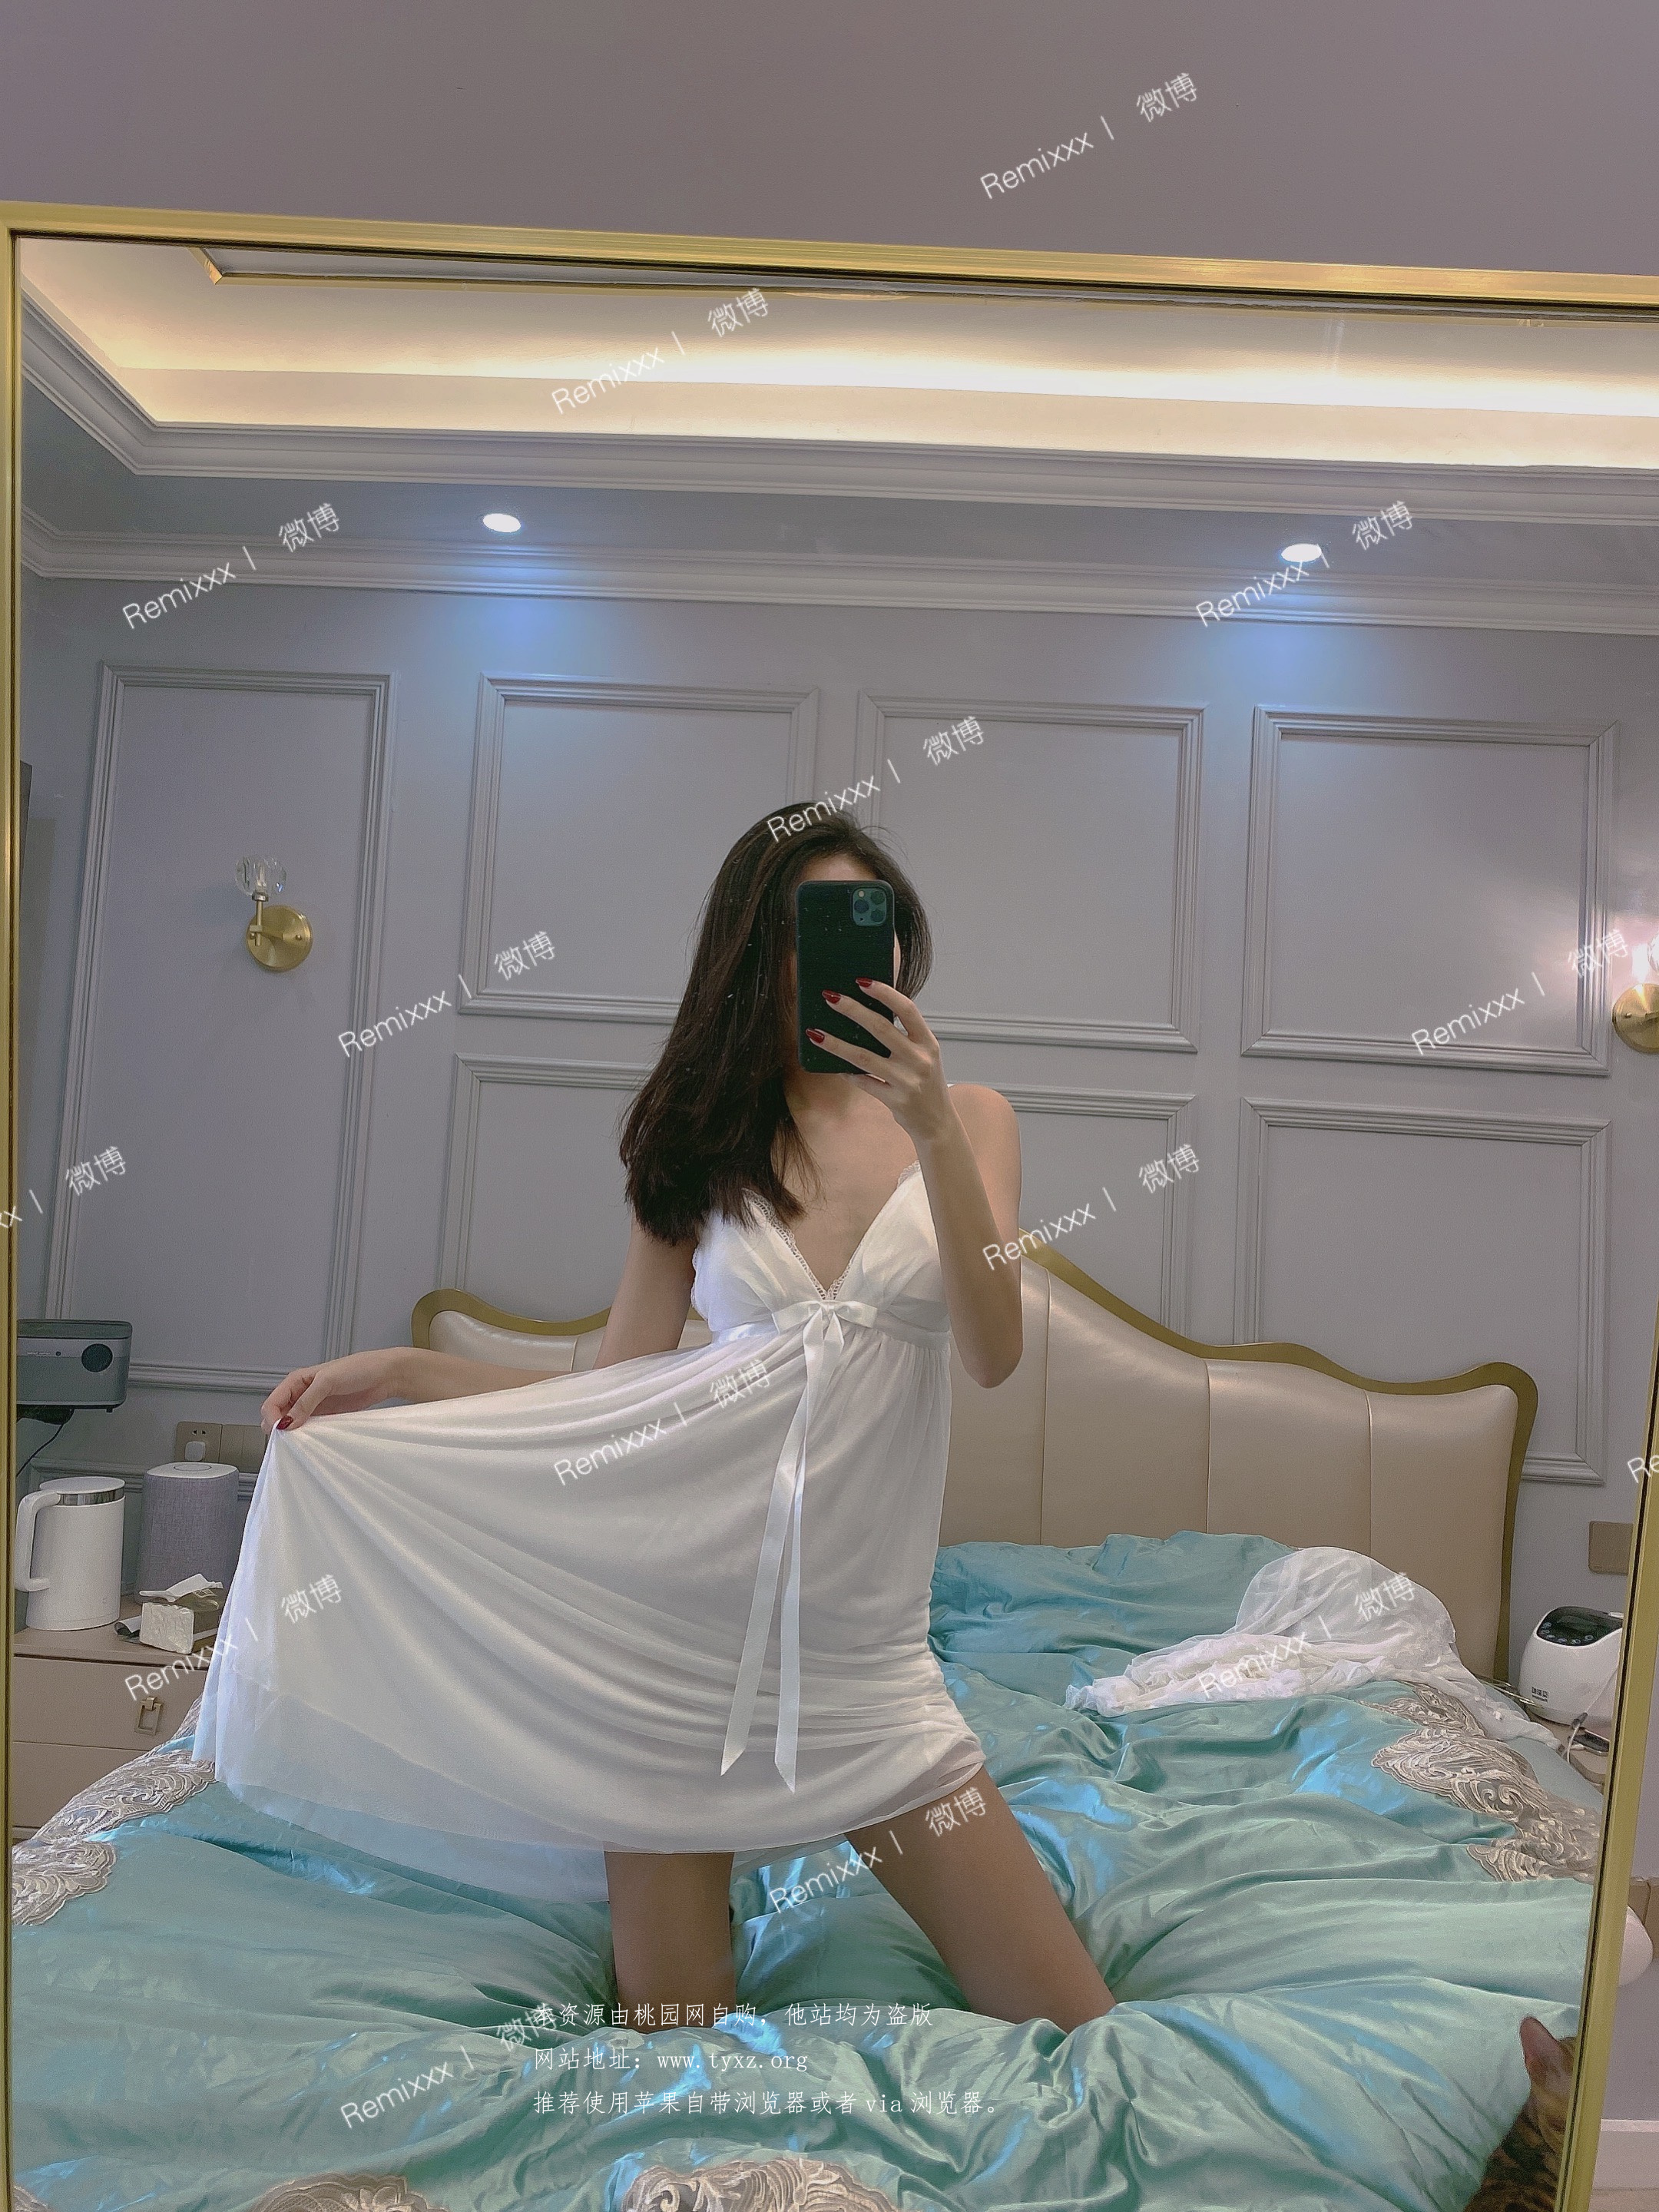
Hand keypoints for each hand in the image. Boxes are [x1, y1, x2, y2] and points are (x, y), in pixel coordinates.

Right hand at [260, 1347, 409, 1434]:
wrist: (385, 1375)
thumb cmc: (359, 1368)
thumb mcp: (328, 1381)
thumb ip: (306, 1401)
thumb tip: (288, 1420)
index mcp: (296, 1380)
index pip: (272, 1402)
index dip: (272, 1417)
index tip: (281, 1430)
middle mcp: (302, 1394)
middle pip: (278, 1415)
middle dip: (279, 1427)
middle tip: (288, 1439)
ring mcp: (314, 1407)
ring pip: (293, 1424)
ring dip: (293, 1433)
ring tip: (299, 1442)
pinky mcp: (327, 1416)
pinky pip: (310, 1428)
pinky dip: (307, 1435)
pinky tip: (311, 1441)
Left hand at [808, 979, 951, 1144]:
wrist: (937, 1122)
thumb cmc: (925, 1083)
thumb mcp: (924, 1056)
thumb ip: (903, 1037)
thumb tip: (865, 1013)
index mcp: (928, 1043)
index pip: (907, 1010)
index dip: (885, 993)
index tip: (862, 981)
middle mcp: (920, 1060)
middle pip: (881, 1028)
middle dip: (852, 1010)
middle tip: (829, 997)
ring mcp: (908, 1082)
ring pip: (864, 1057)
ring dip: (836, 1044)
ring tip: (815, 1033)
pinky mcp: (896, 1101)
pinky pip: (863, 1083)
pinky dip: (847, 1073)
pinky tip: (834, 1066)